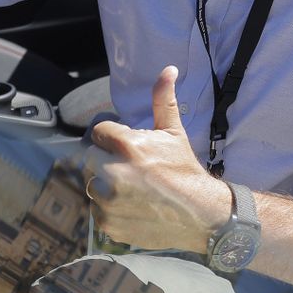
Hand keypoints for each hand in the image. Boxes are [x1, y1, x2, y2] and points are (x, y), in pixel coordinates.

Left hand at [86, 66, 228, 252]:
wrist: (200, 213)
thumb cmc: (185, 169)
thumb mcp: (174, 132)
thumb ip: (163, 100)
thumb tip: (168, 69)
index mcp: (127, 145)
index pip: (98, 132)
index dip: (112, 138)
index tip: (126, 147)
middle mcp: (114, 172)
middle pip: (92, 158)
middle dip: (108, 160)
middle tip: (130, 169)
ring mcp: (110, 200)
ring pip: (92, 184)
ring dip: (106, 185)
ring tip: (131, 188)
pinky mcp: (109, 223)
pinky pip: (97, 210)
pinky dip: (110, 209)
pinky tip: (132, 206)